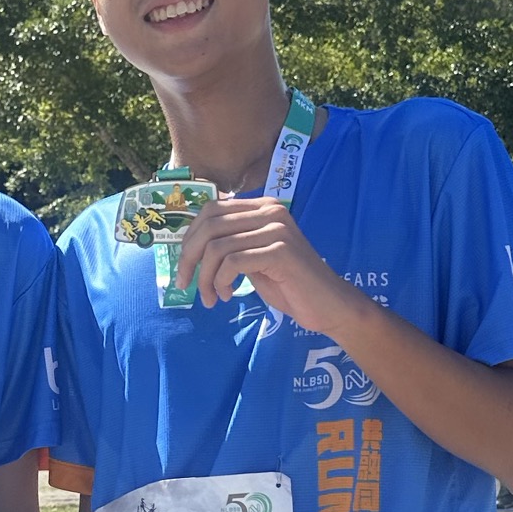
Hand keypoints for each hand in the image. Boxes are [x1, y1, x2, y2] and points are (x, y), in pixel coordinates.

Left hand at [172, 194, 345, 329]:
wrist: (328, 304)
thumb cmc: (289, 284)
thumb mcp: (252, 257)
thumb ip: (229, 244)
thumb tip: (190, 245)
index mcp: (262, 206)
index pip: (211, 210)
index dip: (189, 238)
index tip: (184, 267)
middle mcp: (270, 210)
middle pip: (209, 226)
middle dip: (189, 258)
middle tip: (185, 284)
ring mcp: (277, 229)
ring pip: (217, 247)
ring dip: (206, 277)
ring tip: (210, 297)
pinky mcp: (280, 251)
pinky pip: (233, 263)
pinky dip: (221, 282)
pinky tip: (227, 295)